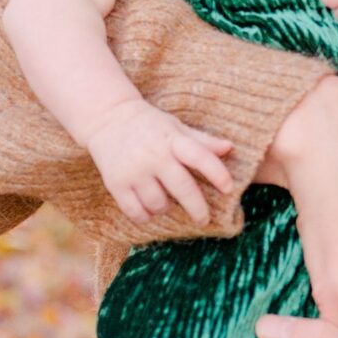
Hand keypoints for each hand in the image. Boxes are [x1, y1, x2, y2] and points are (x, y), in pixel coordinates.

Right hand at [83, 93, 232, 223]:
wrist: (107, 118)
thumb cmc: (150, 125)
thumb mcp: (176, 128)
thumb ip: (202, 141)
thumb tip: (230, 148)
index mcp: (172, 140)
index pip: (200, 157)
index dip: (217, 173)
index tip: (229, 188)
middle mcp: (154, 156)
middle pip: (182, 188)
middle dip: (197, 208)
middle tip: (204, 219)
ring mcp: (134, 171)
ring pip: (158, 204)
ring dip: (165, 208)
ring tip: (165, 201)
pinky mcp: (116, 184)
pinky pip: (136, 211)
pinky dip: (145, 216)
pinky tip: (148, 209)